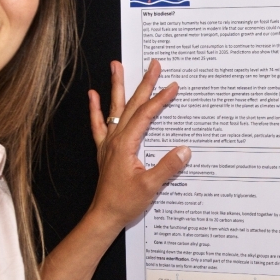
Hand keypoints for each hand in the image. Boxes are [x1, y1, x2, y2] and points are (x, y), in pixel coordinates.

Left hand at [86, 59, 189, 228]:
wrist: (104, 216)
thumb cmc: (125, 203)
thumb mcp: (150, 187)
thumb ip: (167, 167)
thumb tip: (185, 150)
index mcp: (126, 144)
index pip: (146, 115)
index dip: (160, 99)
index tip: (173, 86)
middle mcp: (115, 139)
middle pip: (132, 105)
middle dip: (144, 83)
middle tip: (153, 64)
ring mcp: (108, 143)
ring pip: (115, 109)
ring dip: (117, 86)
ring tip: (116, 65)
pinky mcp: (105, 151)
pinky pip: (99, 125)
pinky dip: (96, 109)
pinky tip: (93, 96)